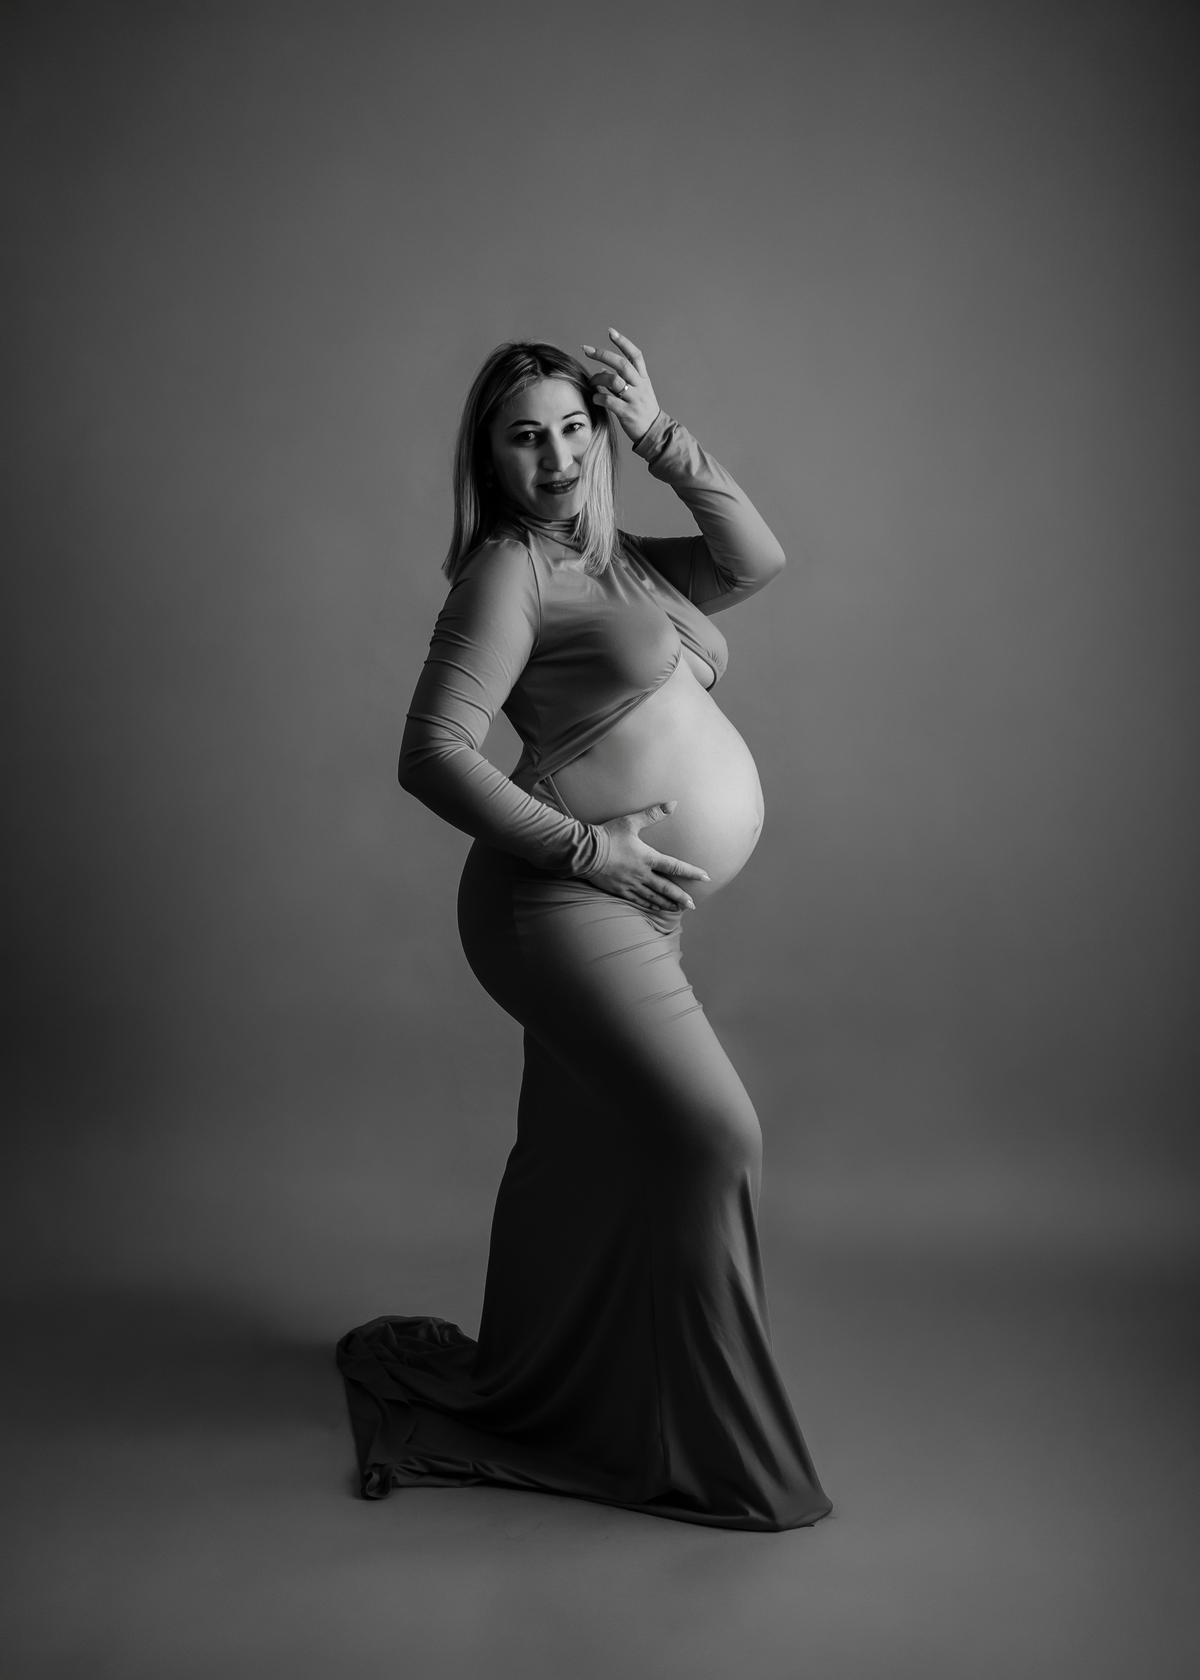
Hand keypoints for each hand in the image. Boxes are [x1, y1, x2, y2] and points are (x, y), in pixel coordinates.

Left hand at [582, 329, 659, 444]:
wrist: (655, 432)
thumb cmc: (642, 411)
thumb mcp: (637, 392)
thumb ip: (622, 380)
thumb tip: (602, 370)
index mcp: (643, 378)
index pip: (635, 355)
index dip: (623, 342)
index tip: (610, 331)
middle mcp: (640, 386)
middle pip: (621, 364)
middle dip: (602, 354)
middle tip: (586, 349)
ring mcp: (634, 399)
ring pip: (614, 381)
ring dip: (597, 378)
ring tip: (590, 382)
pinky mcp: (628, 413)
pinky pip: (610, 401)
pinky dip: (599, 397)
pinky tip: (595, 397)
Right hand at [585, 800, 708, 912]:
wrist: (584, 851)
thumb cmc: (608, 835)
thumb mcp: (630, 822)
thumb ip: (653, 814)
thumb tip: (673, 804)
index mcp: (647, 858)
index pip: (675, 867)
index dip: (692, 872)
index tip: (706, 878)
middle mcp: (641, 874)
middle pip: (666, 888)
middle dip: (681, 897)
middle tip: (693, 905)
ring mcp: (630, 884)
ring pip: (653, 897)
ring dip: (667, 903)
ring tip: (678, 909)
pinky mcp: (619, 890)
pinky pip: (637, 900)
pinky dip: (648, 904)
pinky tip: (655, 907)